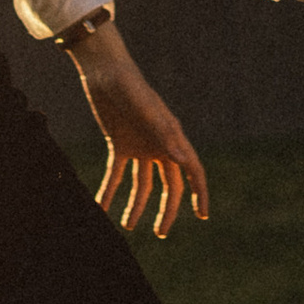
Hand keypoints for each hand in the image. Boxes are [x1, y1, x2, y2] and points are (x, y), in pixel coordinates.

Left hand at [74, 26, 209, 239]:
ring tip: (126, 226)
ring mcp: (140, 146)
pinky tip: (101, 207)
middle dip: (167, 209)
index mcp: (172, 136)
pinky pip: (116, 174)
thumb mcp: (145, 110)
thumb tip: (182, 161)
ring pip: (142, 183)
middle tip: (160, 233)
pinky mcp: (119, 144)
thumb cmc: (129, 86)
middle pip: (169, 184)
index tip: (202, 215)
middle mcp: (159, 144)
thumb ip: (164, 134)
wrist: (104, 71)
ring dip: (136, 205)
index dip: (199, 192)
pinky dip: (109, 190)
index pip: (192, 170)